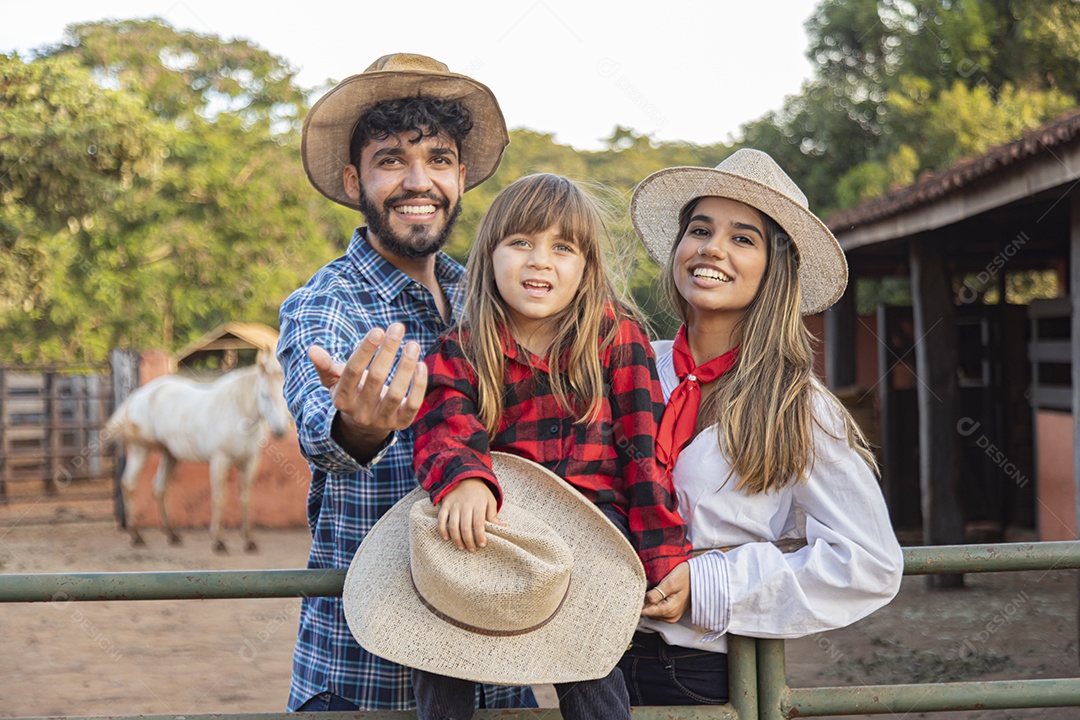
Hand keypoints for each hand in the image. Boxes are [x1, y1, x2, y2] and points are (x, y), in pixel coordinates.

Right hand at [308, 323, 427, 458]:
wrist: (365, 425)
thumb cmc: (351, 391)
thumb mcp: (335, 380)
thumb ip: (325, 365)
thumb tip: (312, 350)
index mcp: (341, 398)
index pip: (352, 371)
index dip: (365, 350)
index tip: (378, 330)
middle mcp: (360, 412)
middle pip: (376, 378)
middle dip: (388, 350)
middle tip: (397, 327)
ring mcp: (381, 420)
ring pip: (396, 393)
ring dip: (406, 366)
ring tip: (412, 344)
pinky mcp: (401, 424)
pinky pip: (412, 405)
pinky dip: (418, 385)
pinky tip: (421, 364)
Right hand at [437, 479, 500, 551]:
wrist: (465, 476)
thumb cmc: (480, 492)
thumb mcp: (490, 500)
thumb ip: (494, 515)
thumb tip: (503, 527)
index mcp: (478, 504)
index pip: (479, 524)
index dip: (480, 536)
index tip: (483, 545)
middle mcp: (465, 505)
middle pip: (466, 528)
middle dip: (469, 541)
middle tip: (472, 549)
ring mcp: (454, 505)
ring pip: (453, 526)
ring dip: (457, 539)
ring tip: (462, 548)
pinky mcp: (445, 505)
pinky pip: (441, 520)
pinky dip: (442, 530)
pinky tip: (447, 538)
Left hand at [640, 561, 689, 622]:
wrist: (700, 577)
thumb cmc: (686, 577)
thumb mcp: (670, 582)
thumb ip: (656, 594)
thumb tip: (643, 602)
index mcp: (669, 610)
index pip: (646, 612)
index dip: (640, 602)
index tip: (640, 592)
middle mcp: (670, 617)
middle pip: (649, 613)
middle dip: (646, 601)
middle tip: (651, 587)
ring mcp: (672, 616)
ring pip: (653, 612)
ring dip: (651, 601)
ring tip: (657, 588)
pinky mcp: (672, 613)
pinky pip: (658, 610)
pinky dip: (656, 602)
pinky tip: (660, 593)